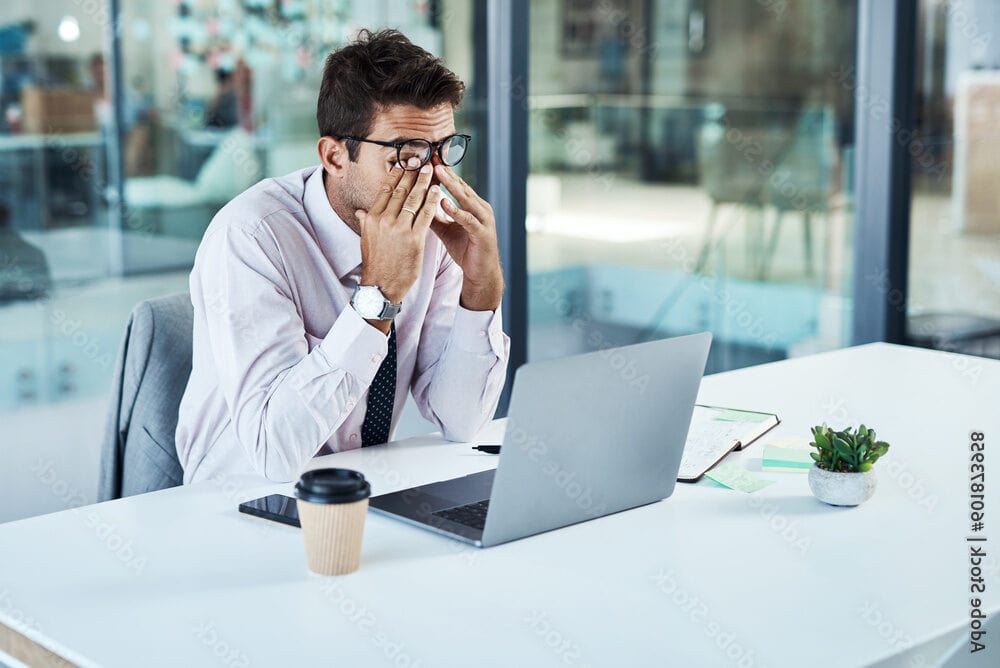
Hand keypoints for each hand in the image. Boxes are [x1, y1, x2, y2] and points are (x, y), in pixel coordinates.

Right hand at [355, 159, 442, 332]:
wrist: (381, 286)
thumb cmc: (376, 264)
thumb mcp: (367, 240)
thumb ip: (366, 223)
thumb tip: (361, 212)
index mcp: (372, 218)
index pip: (385, 190)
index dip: (395, 175)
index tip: (403, 163)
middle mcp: (384, 221)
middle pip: (400, 191)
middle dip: (411, 173)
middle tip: (420, 159)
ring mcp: (399, 229)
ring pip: (413, 200)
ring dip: (423, 183)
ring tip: (431, 170)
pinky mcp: (414, 239)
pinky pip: (426, 216)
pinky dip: (432, 201)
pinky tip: (437, 191)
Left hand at [431, 164, 503, 311]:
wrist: (481, 273)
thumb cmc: (465, 249)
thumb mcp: (445, 230)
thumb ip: (432, 216)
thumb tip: (414, 203)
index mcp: (472, 205)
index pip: (455, 184)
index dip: (442, 172)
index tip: (428, 159)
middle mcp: (480, 208)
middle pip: (461, 186)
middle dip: (446, 172)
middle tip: (432, 158)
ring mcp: (484, 220)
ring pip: (466, 199)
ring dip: (452, 185)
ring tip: (438, 173)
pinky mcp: (483, 233)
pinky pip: (468, 219)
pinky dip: (456, 211)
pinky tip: (444, 203)